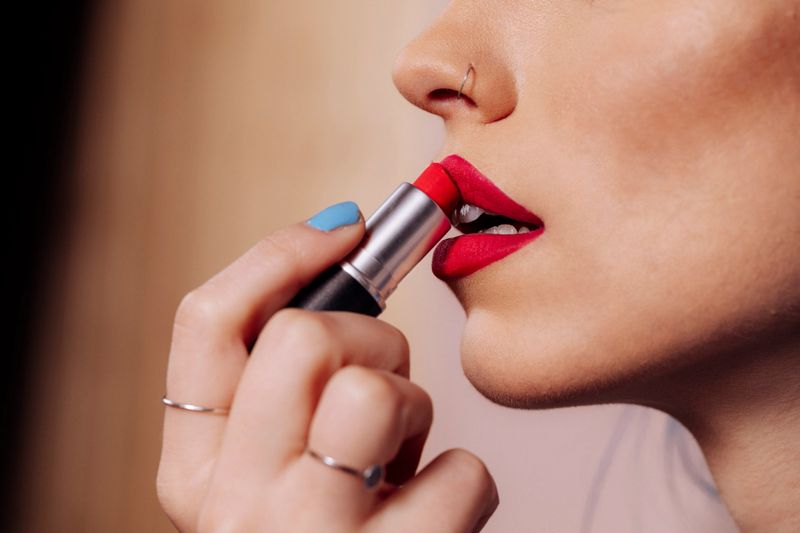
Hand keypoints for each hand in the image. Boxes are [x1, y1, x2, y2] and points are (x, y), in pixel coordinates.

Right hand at [156, 206, 498, 531]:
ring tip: (404, 452)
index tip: (343, 228)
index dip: (279, 256)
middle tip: (386, 379)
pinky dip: (465, 481)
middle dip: (370, 338)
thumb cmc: (325, 532)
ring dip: (415, 406)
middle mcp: (234, 508)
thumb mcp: (272, 464)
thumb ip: (283, 383)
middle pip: (302, 338)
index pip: (206, 323)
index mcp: (193, 470)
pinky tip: (434, 511)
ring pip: (375, 391)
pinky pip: (461, 470)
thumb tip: (345, 253)